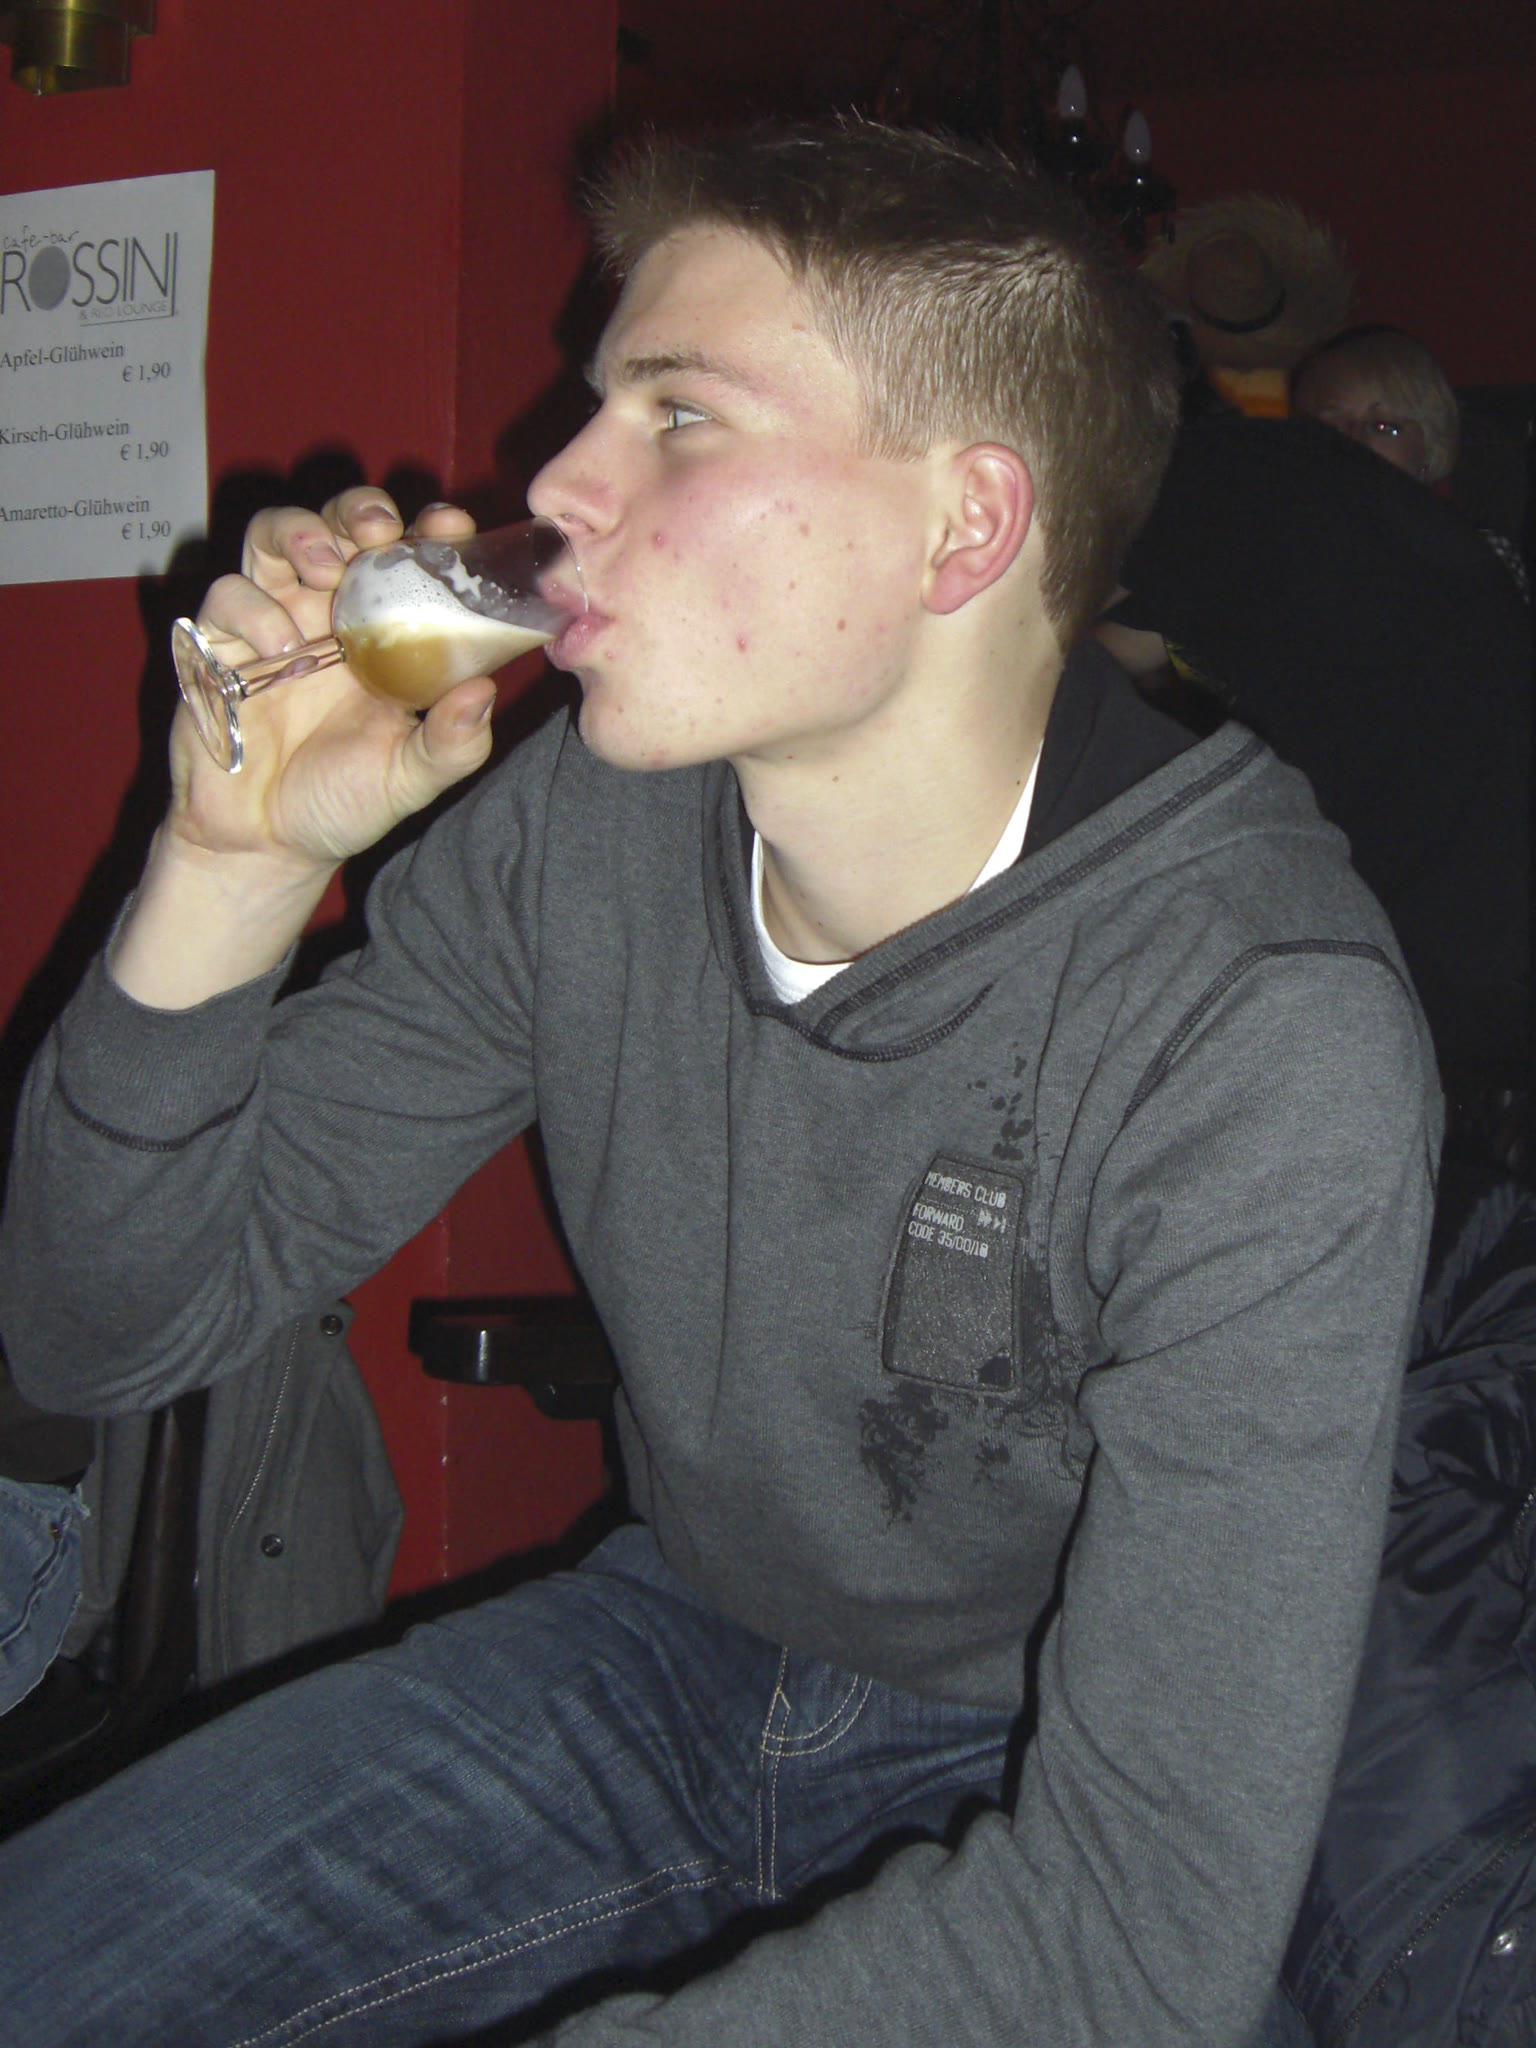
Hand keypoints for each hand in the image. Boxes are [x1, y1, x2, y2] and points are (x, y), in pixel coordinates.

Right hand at [168, 489, 498, 873]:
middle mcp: (325, 612)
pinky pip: (226, 595)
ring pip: (274, 535)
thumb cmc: (340, 802)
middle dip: (360, 510)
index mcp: (382, 631)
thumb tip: (483, 691)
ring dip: (303, 533)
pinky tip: (282, 648)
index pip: (407, 557)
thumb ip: (451, 742)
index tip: (451, 529)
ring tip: (328, 566)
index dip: (428, 531)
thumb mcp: (410, 778)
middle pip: (339, 523)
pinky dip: (255, 609)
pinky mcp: (217, 644)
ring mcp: (269, 620)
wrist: (264, 846)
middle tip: (380, 532)